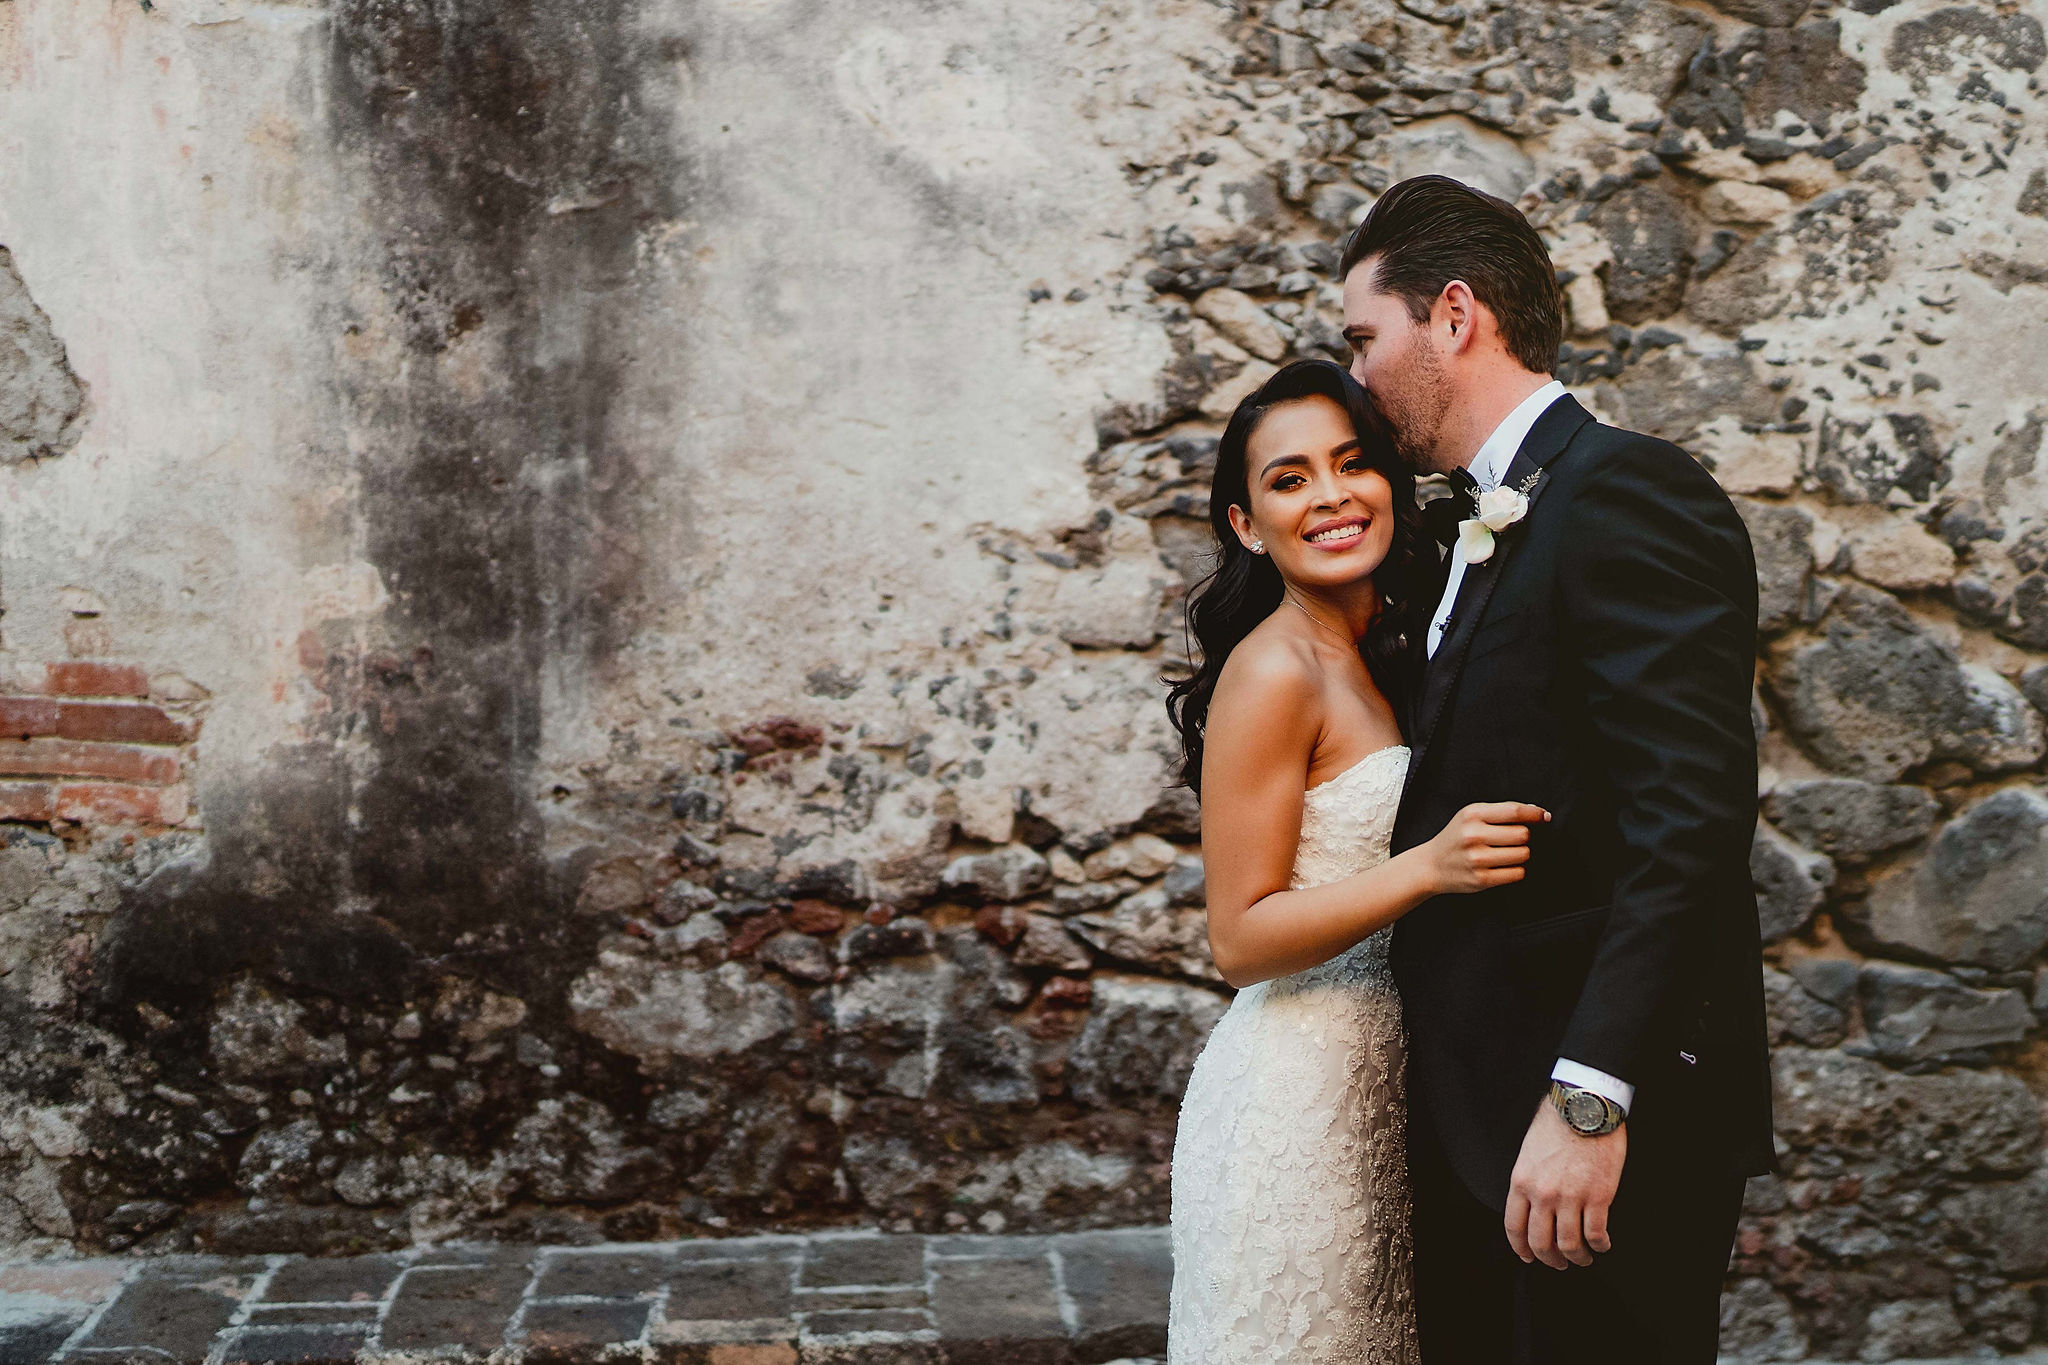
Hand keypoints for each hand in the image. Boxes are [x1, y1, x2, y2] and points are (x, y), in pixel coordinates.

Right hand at [1424, 802, 1548, 894]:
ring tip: (1504, 853)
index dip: (1534, 814)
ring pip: (1522, 854)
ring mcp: (1477, 859)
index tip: (1544, 816)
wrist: (1430, 866)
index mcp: (1472, 815)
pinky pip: (1517, 873)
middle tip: (1510, 840)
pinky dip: (1515, 870)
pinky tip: (1502, 866)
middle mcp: (1474, 835)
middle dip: (1522, 837)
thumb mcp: (1470, 816)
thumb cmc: (1455, 838)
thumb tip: (1536, 812)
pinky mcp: (1481, 879)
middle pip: (1522, 834)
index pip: (1514, 811)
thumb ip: (1499, 812)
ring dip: (1520, 854)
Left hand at [1505, 1098, 1625, 1268]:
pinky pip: (1596, 1234)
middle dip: (1550, 1260)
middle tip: (1559, 1264)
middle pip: (1541, 1243)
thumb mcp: (1529, 1151)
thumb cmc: (1557, 1123)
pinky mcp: (1598, 1197)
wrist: (1585, 1107)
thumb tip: (1533, 1207)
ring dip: (1577, 1258)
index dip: (1521, 1248)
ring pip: (1569, 1245)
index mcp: (1521, 1181)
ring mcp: (1571, 1197)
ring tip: (1583, 1258)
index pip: (1514, 1227)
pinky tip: (1602, 1245)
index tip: (1528, 1257)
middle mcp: (1542, 1194)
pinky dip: (1599, 1246)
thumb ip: (1528, 1180)